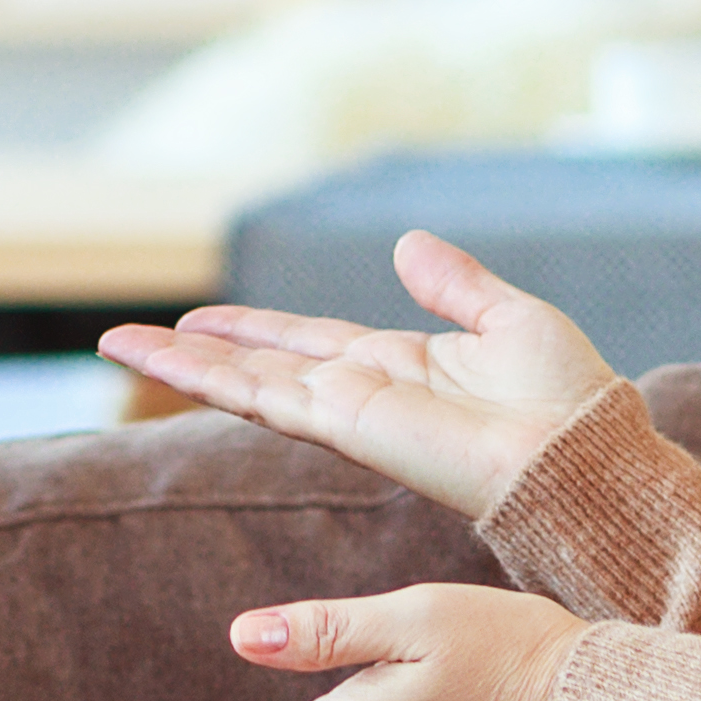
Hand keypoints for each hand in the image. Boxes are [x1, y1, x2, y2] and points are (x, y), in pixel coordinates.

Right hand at [98, 234, 620, 524]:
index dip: (254, 329)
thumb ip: (455, 286)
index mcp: (400, 365)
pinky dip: (209, 378)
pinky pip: (263, 395)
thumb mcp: (510, 320)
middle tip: (130, 339)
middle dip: (198, 352)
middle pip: (260, 364)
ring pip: (245, 382)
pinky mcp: (343, 424)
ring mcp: (346, 411)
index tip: (203, 320)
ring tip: (121, 345)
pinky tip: (167, 361)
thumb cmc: (567, 402)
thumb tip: (408, 244)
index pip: (307, 342)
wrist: (580, 456)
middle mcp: (361, 391)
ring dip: (182, 364)